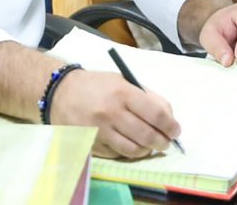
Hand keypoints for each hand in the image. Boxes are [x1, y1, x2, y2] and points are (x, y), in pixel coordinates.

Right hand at [49, 70, 180, 158]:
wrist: (61, 92)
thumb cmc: (96, 85)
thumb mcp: (122, 81)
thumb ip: (147, 96)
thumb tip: (168, 116)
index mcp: (122, 92)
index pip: (156, 114)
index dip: (171, 125)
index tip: (175, 130)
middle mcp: (112, 113)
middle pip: (147, 135)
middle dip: (162, 142)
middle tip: (165, 141)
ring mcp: (101, 131)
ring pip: (134, 150)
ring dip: (147, 150)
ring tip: (150, 145)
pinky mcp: (92, 144)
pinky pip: (118, 154)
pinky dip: (129, 152)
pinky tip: (130, 144)